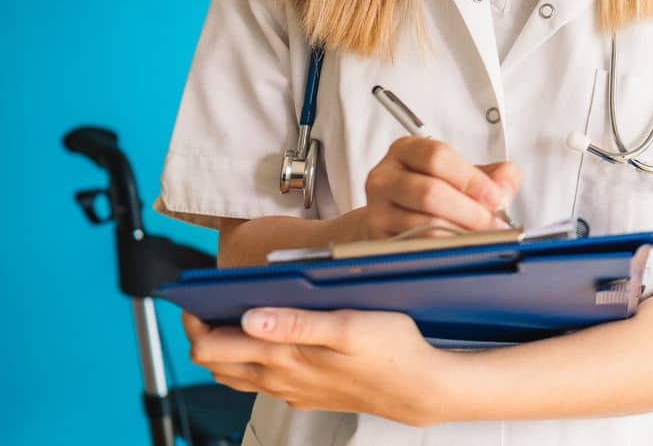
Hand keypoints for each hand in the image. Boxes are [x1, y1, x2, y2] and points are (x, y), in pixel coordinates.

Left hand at [184, 307, 448, 424]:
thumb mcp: (348, 326)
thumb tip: (249, 317)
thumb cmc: (392, 350)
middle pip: (214, 364)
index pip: (210, 348)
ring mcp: (290, 391)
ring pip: (235, 375)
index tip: (196, 295)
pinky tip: (271, 339)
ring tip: (235, 315)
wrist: (421, 387)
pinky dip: (251, 360)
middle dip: (203, 331)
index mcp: (282, 359)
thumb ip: (295, 323)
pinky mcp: (305, 395)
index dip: (193, 321)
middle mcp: (279, 380)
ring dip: (225, 348)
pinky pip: (261, 381)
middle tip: (211, 300)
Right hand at [363, 137, 520, 238]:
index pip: (437, 157)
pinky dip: (444, 250)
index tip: (496, 197)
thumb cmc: (436, 192)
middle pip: (430, 192)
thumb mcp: (466, 174)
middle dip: (470, 212)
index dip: (470, 179)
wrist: (396, 218)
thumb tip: (504, 190)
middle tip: (494, 224)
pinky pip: (415, 246)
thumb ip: (496, 175)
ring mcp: (376, 209)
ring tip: (483, 239)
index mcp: (406, 150)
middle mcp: (385, 177)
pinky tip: (461, 250)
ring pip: (423, 224)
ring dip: (461, 234)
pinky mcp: (378, 238)